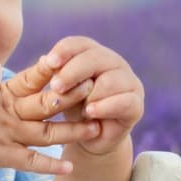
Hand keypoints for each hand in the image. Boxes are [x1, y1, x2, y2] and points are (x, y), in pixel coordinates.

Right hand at [0, 54, 99, 174]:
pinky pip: (29, 161)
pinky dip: (50, 164)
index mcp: (4, 91)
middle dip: (75, 100)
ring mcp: (5, 133)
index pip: (38, 80)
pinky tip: (69, 164)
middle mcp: (9, 111)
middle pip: (49, 105)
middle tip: (100, 95)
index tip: (83, 70)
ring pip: (46, 133)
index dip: (62, 76)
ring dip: (72, 131)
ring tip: (97, 129)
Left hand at [40, 36, 143, 154]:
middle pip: (94, 58)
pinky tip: (90, 113)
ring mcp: (129, 83)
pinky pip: (124, 101)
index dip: (64, 51)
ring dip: (89, 95)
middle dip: (72, 72)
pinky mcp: (137, 105)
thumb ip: (55, 75)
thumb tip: (43, 61)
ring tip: (77, 108)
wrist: (90, 137)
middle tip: (56, 87)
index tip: (49, 63)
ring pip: (109, 80)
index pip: (80, 44)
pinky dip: (104, 107)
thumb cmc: (74, 107)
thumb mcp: (61, 90)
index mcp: (94, 54)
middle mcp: (114, 63)